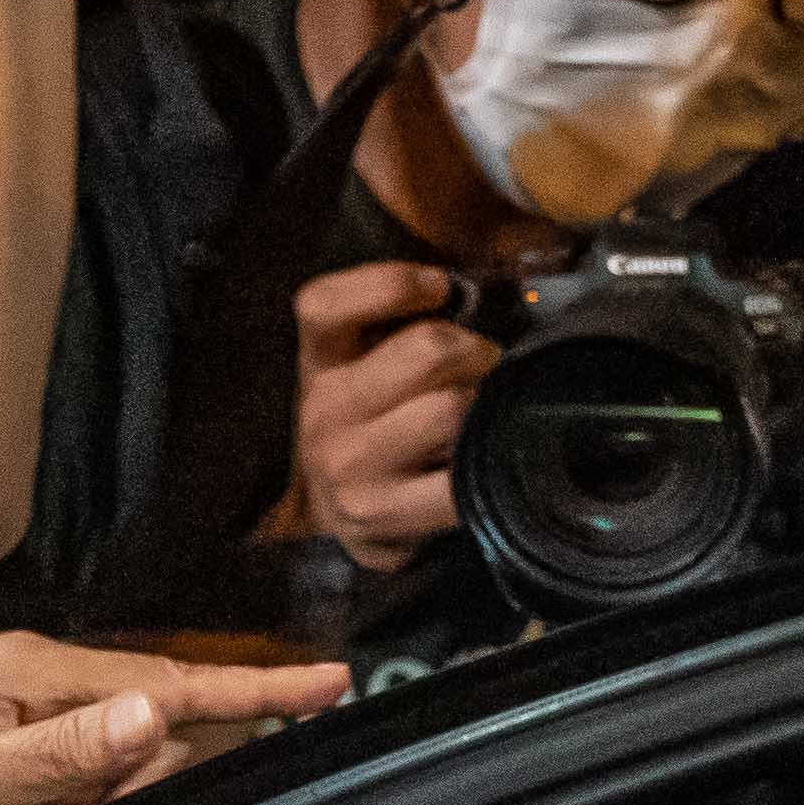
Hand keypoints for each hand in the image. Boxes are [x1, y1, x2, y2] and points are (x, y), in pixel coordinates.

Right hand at [291, 260, 489, 569]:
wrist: (345, 520)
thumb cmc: (372, 429)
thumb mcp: (362, 371)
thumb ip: (399, 329)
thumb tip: (473, 298)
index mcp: (318, 362)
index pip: (325, 303)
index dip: (393, 284)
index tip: (441, 290)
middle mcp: (324, 410)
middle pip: (428, 350)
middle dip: (476, 353)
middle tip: (483, 369)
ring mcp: (349, 465)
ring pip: (452, 407)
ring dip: (484, 409)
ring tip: (477, 418)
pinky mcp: (380, 512)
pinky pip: (462, 474)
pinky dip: (485, 461)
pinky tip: (477, 461)